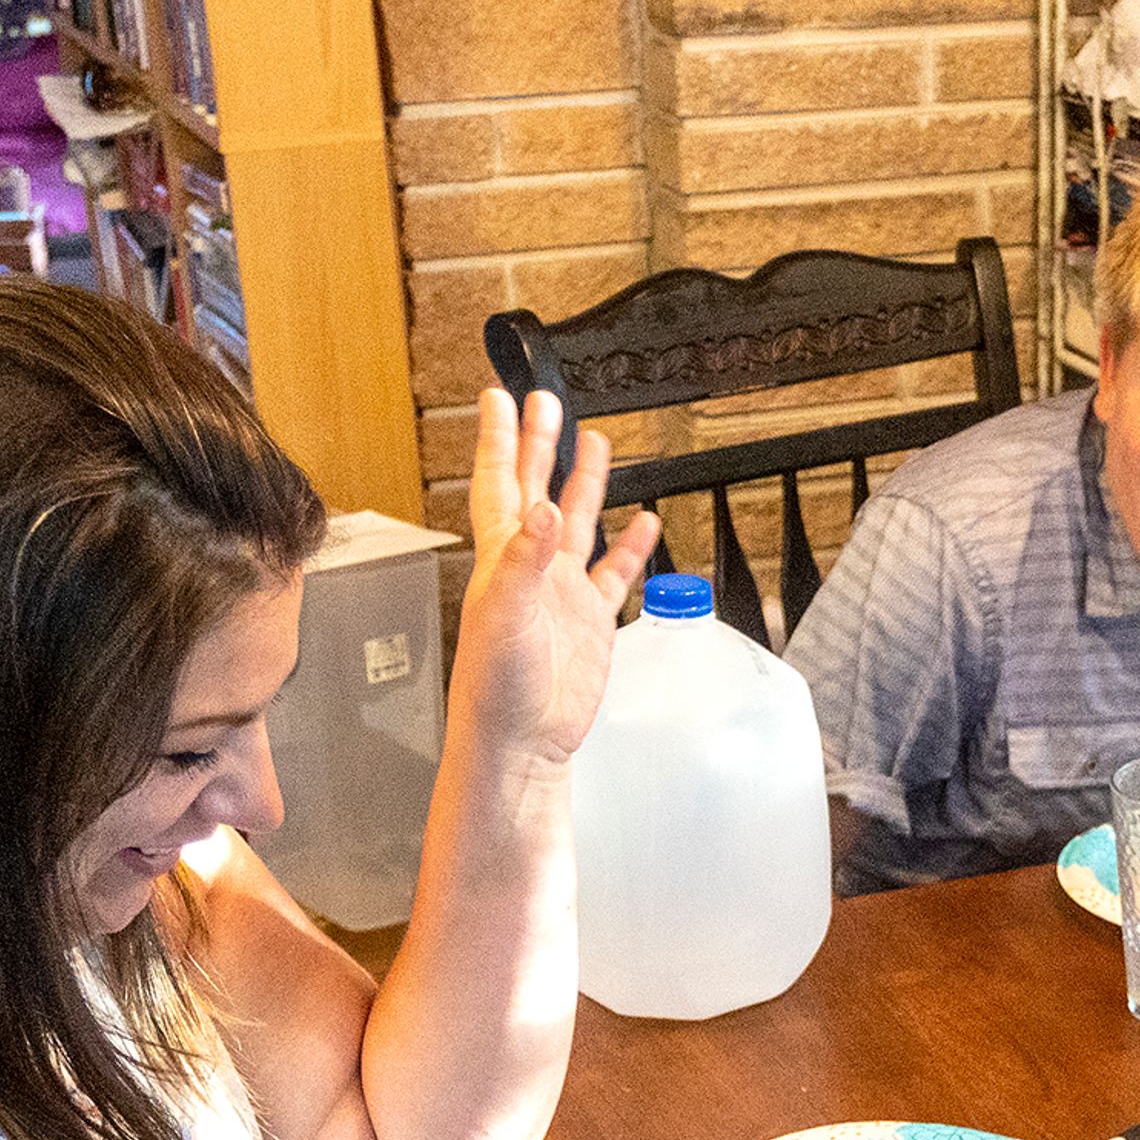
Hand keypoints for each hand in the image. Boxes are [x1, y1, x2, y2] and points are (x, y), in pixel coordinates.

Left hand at [453, 386, 665, 771]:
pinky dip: (630, 548)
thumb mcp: (506, 616)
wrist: (521, 742)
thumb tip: (545, 509)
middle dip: (541, 443)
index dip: (499, 439)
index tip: (499, 397)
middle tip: (545, 399)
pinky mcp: (591, 621)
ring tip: (595, 443)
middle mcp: (531, 566)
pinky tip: (644, 523)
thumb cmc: (496, 688)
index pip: (499, 483)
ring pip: (578, 522)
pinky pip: (615, 574)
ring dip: (585, 483)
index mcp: (502, 557)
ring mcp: (563, 592)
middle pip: (537, 488)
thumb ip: (526, 561)